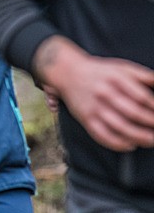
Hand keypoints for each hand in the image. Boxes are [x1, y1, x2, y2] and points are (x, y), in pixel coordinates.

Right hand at [34, 36, 153, 151]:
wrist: (67, 71)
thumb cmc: (100, 71)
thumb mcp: (121, 67)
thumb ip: (143, 75)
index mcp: (115, 78)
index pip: (141, 96)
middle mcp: (104, 92)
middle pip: (133, 112)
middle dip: (152, 123)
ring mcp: (94, 106)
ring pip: (121, 127)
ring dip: (141, 137)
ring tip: (152, 140)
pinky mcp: (85, 118)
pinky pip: (103, 136)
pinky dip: (119, 144)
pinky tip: (131, 145)